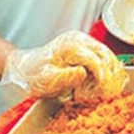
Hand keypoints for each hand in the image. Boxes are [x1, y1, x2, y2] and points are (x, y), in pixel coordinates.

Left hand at [0, 31, 127, 102]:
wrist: (24, 69)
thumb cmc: (33, 75)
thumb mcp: (46, 80)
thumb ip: (65, 77)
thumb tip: (83, 73)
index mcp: (70, 46)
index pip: (95, 59)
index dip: (103, 76)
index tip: (104, 89)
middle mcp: (80, 40)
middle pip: (107, 55)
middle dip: (109, 75)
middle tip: (105, 92)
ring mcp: (84, 43)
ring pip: (109, 56)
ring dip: (110, 74)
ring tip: (100, 90)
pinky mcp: (86, 49)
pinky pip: (104, 59)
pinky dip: (106, 72)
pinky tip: (101, 84)